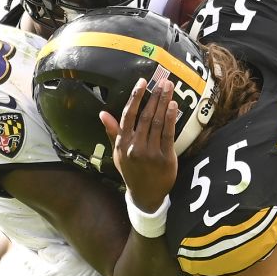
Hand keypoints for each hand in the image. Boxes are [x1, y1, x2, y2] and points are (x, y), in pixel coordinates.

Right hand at [100, 78, 179, 211]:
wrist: (145, 195)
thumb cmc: (131, 171)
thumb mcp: (118, 153)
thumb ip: (113, 132)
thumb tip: (102, 113)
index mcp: (123, 143)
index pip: (128, 115)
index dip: (135, 97)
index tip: (142, 82)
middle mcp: (135, 147)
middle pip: (145, 116)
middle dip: (154, 96)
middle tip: (162, 80)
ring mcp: (150, 153)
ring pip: (157, 122)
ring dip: (164, 102)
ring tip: (169, 87)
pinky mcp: (165, 158)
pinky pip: (168, 134)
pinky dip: (170, 118)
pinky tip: (174, 105)